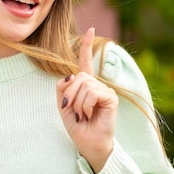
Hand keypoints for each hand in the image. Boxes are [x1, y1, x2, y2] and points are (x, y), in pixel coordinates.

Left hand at [56, 27, 117, 172]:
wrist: (88, 143)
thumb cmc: (77, 126)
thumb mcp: (63, 105)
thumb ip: (62, 88)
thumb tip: (72, 76)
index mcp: (86, 84)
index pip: (85, 62)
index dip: (86, 46)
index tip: (90, 29)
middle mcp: (97, 85)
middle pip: (77, 77)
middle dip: (69, 95)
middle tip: (73, 111)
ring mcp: (105, 90)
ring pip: (84, 85)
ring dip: (78, 104)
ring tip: (83, 115)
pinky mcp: (111, 98)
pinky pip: (92, 93)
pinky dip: (86, 105)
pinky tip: (90, 115)